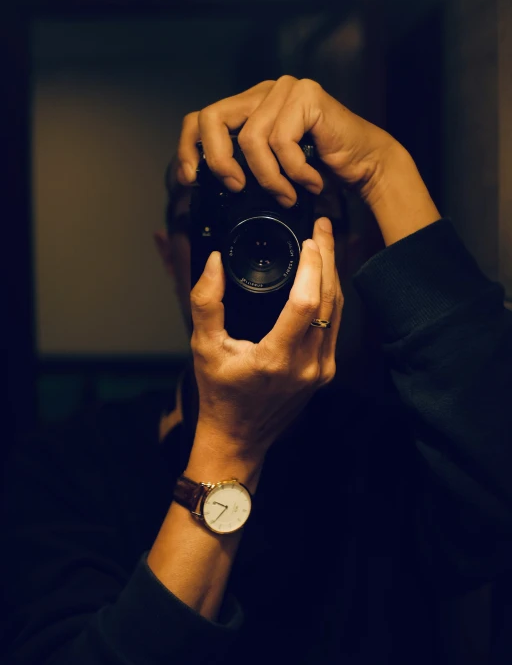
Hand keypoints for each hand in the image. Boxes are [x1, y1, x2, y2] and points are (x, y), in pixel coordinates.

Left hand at [177, 76, 402, 207]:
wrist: (365, 165)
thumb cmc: (320, 169)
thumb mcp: (270, 169)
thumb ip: (241, 167)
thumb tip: (204, 184)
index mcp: (250, 106)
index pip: (202, 118)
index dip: (189, 147)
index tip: (191, 178)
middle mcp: (264, 91)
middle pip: (213, 118)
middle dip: (219, 161)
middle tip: (237, 188)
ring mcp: (285, 90)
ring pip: (250, 138)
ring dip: (269, 178)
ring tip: (288, 195)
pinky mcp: (306, 96)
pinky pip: (282, 142)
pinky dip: (294, 172)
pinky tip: (311, 182)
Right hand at [189, 217, 342, 461]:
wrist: (239, 438)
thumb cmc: (220, 394)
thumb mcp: (203, 347)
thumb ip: (206, 302)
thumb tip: (214, 262)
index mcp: (276, 358)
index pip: (306, 303)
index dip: (313, 266)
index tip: (308, 239)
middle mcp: (307, 365)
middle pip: (329, 299)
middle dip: (329, 257)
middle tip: (322, 226)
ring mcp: (321, 370)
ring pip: (337, 310)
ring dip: (334, 273)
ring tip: (326, 241)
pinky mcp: (326, 371)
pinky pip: (335, 324)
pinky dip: (331, 295)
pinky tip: (325, 274)